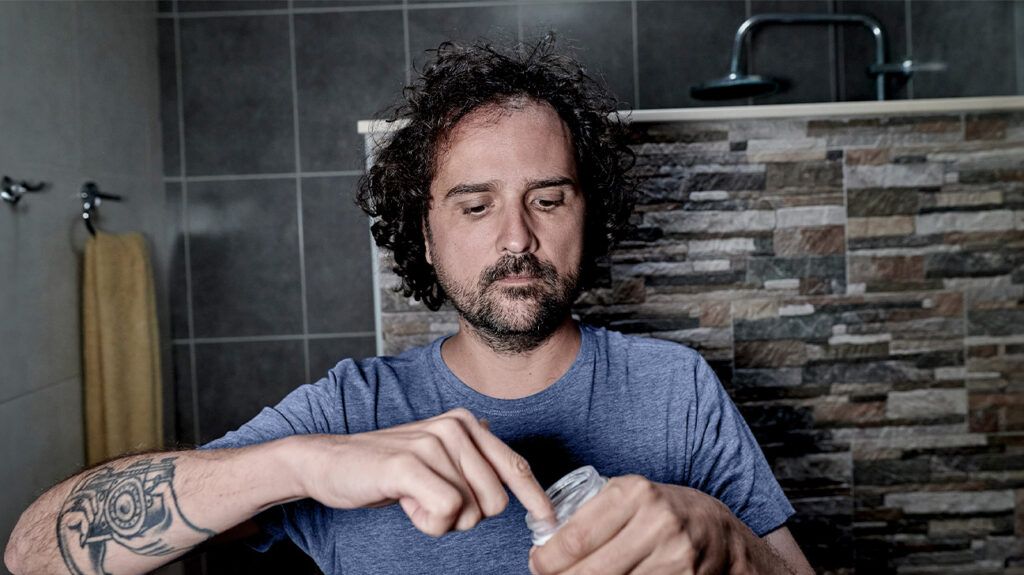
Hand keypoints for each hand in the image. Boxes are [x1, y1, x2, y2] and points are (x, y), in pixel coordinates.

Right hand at [293, 408, 554, 536]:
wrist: (329, 463)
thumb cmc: (386, 467)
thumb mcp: (435, 457)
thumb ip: (470, 457)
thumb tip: (507, 459)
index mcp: (466, 424)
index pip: (514, 465)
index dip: (535, 496)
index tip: (549, 519)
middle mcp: (455, 427)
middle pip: (494, 501)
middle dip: (466, 517)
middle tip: (430, 503)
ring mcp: (433, 443)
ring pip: (470, 511)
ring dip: (441, 521)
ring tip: (413, 499)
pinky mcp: (409, 465)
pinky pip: (446, 511)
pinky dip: (428, 523)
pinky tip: (406, 504)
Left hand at [529, 476, 754, 574]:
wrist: (720, 533)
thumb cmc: (665, 511)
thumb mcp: (633, 496)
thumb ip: (595, 511)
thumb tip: (545, 539)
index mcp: (636, 494)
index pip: (575, 537)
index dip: (546, 559)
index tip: (536, 563)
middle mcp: (656, 523)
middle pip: (589, 571)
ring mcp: (673, 557)